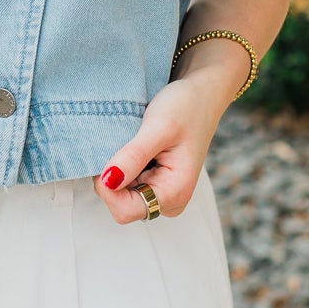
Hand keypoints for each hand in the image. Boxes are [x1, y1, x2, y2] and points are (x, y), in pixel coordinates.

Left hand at [92, 80, 217, 224]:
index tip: (110, 155)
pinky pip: (124, 184)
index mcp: (175, 194)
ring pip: (119, 194)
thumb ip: (134, 156)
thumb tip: (108, 181)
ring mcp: (161, 194)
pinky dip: (120, 165)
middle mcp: (169, 201)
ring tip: (132, 143)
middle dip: (112, 176)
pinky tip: (132, 146)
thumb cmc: (186, 108)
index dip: (109, 187)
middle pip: (119, 204)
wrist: (200, 96)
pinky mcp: (153, 184)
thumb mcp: (158, 127)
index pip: (124, 210)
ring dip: (116, 168)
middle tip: (125, 144)